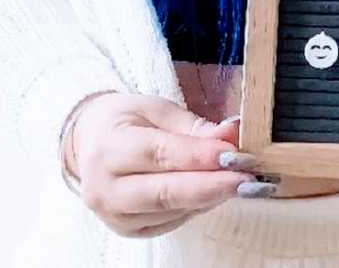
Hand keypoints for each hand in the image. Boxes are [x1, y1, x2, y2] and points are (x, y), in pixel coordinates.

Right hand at [63, 93, 258, 237]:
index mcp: (109, 147)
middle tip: (248, 178)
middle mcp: (106, 187)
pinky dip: (197, 205)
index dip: (200, 157)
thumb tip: (231, 134)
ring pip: (172, 211)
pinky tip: (215, 190)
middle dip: (212, 186)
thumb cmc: (126, 121)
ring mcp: (115, 215)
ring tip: (242, 180)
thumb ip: (193, 126)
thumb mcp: (156, 109)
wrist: (90, 142)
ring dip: (211, 196)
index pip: (160, 154)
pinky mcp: (128, 230)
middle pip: (165, 193)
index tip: (234, 154)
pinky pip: (171, 222)